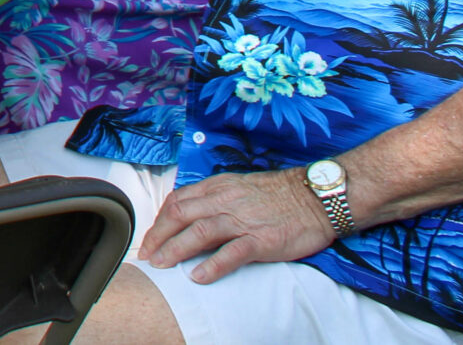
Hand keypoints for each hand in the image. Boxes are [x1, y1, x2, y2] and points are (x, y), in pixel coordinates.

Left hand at [140, 167, 334, 281]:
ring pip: (200, 232)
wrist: (316, 197)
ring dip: (176, 249)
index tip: (151, 236)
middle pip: (181, 215)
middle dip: (159, 236)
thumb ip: (216, 197)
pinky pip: (232, 253)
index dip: (160, 219)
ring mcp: (243, 220)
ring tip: (162, 265)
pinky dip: (213, 265)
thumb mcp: (240, 186)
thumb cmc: (279, 194)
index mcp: (219, 187)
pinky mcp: (262, 240)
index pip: (179, 200)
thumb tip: (192, 211)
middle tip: (147, 255)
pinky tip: (199, 276)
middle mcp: (225, 201)